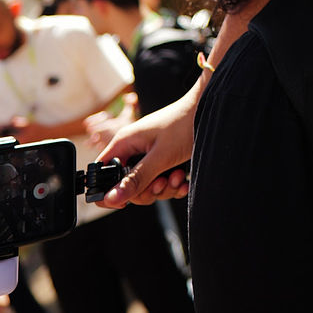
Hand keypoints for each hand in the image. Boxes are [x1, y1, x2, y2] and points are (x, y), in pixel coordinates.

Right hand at [94, 92, 197, 206]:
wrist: (209, 110)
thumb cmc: (184, 125)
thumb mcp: (160, 157)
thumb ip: (136, 179)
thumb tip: (110, 198)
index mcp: (125, 143)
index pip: (102, 171)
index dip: (108, 190)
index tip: (124, 202)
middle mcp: (134, 149)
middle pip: (126, 185)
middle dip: (146, 190)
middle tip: (162, 182)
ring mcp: (149, 155)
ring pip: (146, 186)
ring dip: (164, 188)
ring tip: (177, 176)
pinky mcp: (163, 160)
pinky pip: (161, 182)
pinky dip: (173, 185)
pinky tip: (183, 180)